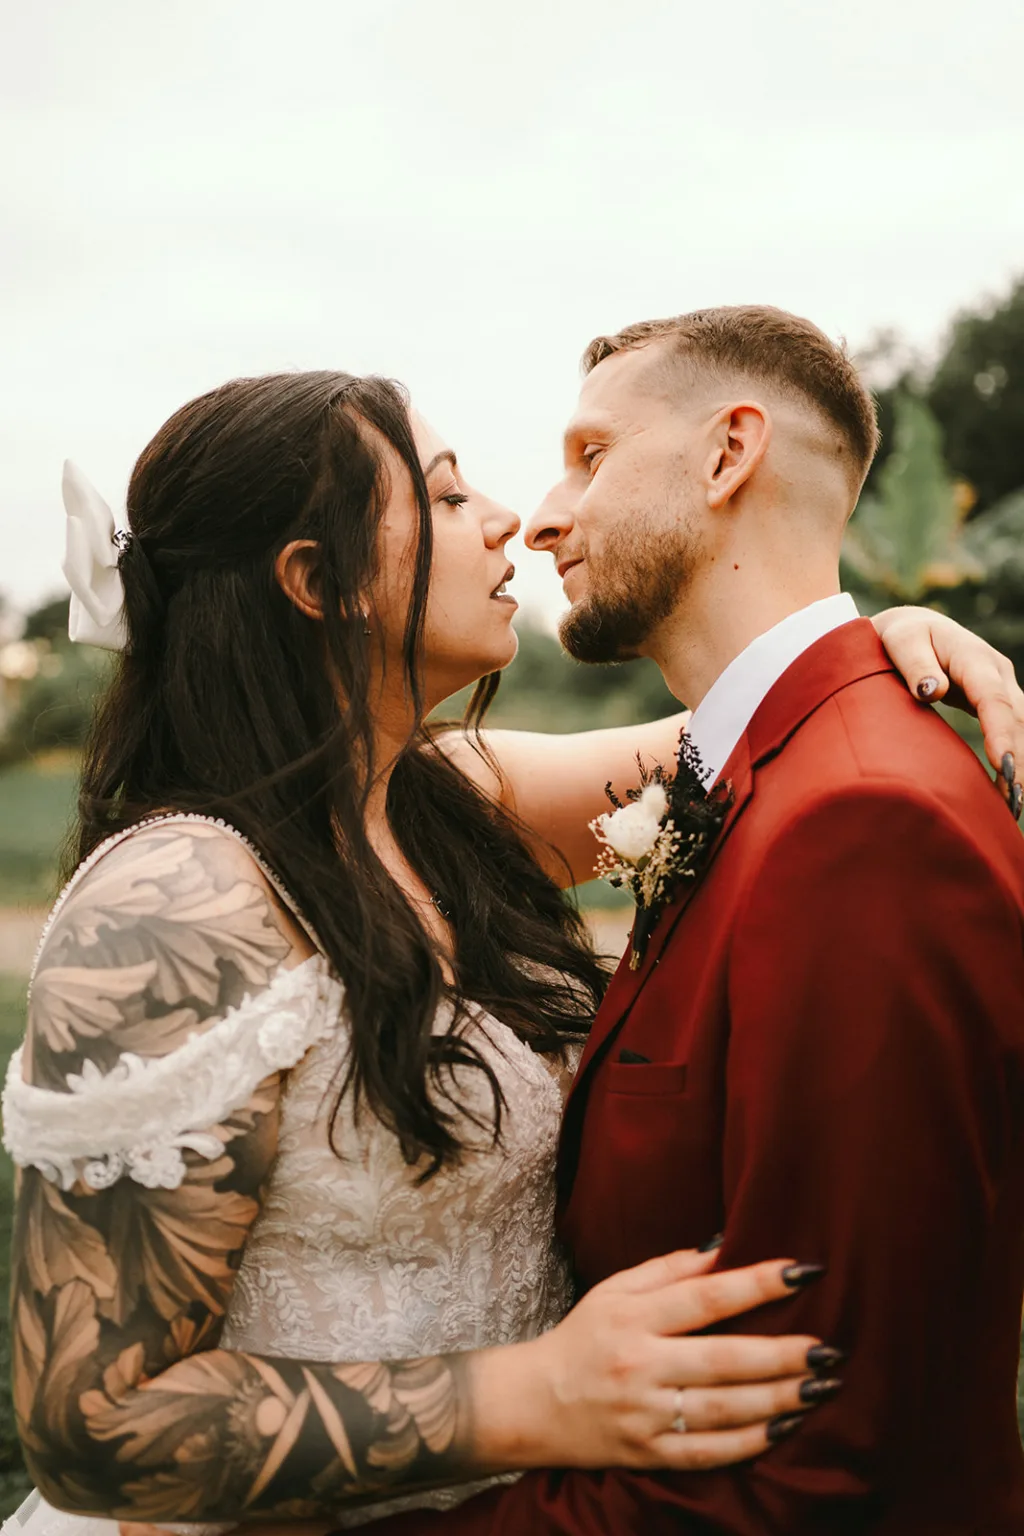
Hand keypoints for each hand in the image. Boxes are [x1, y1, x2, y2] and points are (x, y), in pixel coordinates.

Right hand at [474, 1246, 837, 1472]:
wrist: (533, 1405)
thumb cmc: (583, 1337)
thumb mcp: (615, 1290)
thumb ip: (669, 1270)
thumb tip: (724, 1246)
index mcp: (632, 1317)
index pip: (705, 1297)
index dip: (757, 1282)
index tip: (803, 1271)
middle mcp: (640, 1366)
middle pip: (724, 1360)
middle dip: (783, 1354)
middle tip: (829, 1347)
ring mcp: (645, 1415)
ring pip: (724, 1410)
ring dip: (780, 1399)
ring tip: (822, 1386)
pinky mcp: (648, 1455)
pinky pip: (709, 1452)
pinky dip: (750, 1443)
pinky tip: (786, 1428)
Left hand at [872, 606, 1023, 816]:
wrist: (910, 627)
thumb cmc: (899, 637)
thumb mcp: (900, 642)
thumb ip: (916, 665)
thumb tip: (934, 690)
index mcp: (973, 657)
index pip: (994, 699)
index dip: (1001, 732)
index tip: (1002, 766)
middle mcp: (995, 672)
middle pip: (1017, 719)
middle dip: (1018, 759)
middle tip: (1013, 801)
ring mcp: (1000, 686)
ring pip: (1021, 727)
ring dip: (1021, 764)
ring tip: (1013, 805)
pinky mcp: (997, 701)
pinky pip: (1013, 730)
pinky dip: (1015, 758)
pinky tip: (1010, 789)